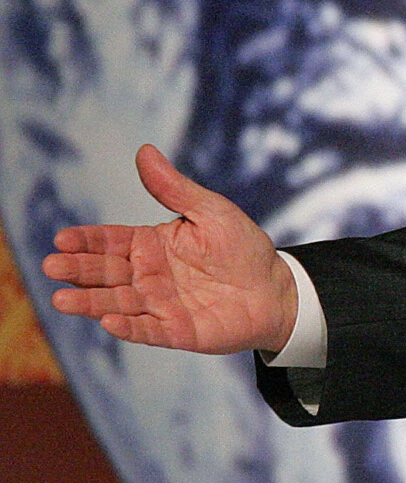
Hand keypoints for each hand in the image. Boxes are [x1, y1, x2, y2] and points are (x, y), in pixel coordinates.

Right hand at [41, 145, 298, 354]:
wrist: (277, 289)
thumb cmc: (243, 248)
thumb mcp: (211, 212)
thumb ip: (174, 189)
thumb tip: (144, 151)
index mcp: (151, 245)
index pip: (110, 241)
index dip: (86, 241)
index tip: (62, 239)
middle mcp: (147, 276)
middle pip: (105, 272)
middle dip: (77, 269)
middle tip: (51, 266)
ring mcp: (159, 304)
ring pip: (117, 303)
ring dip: (89, 302)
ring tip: (61, 299)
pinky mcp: (175, 331)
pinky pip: (147, 329)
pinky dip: (128, 326)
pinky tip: (108, 322)